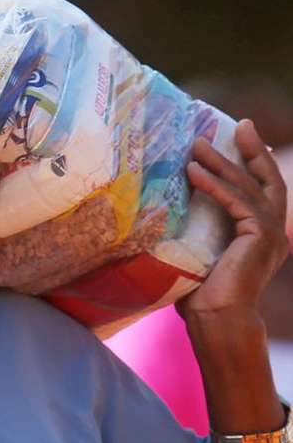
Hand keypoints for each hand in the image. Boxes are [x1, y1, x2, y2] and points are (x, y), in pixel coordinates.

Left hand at [177, 119, 288, 318]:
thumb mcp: (200, 248)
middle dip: (252, 150)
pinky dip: (215, 185)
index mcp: (262, 233)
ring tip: (197, 144)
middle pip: (267, 178)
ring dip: (222, 163)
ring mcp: (271, 232)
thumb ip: (200, 225)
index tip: (238, 135)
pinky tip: (193, 172)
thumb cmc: (200, 292)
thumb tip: (169, 202)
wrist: (216, 318)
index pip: (260, 188)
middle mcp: (274, 230)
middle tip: (238, 123)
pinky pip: (236, 202)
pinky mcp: (261, 235)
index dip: (252, 160)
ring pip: (247, 186)